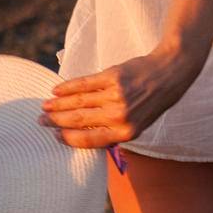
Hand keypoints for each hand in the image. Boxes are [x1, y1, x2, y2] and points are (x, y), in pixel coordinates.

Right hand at [40, 45, 204, 147]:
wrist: (171, 72)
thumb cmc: (153, 100)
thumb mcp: (139, 124)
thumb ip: (114, 131)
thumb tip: (83, 135)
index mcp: (126, 133)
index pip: (89, 140)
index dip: (68, 138)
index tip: (55, 136)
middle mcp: (119, 116)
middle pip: (78, 120)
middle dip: (56, 121)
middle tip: (41, 121)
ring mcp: (115, 95)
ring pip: (78, 102)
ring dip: (58, 104)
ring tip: (45, 106)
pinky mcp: (112, 76)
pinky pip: (83, 83)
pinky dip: (67, 86)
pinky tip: (57, 89)